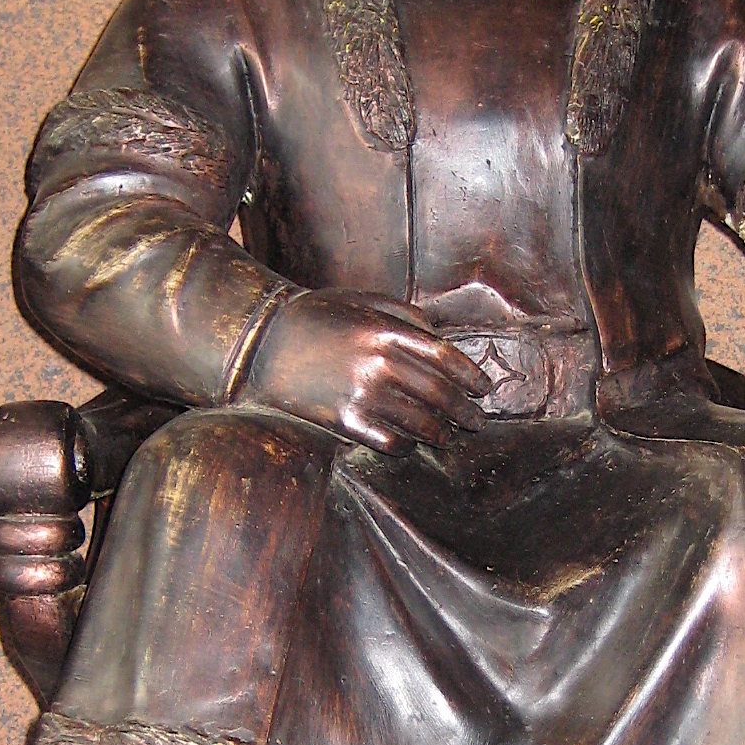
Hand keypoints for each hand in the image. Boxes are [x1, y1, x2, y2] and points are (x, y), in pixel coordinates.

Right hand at [237, 289, 490, 453]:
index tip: (484, 389)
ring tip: (449, 435)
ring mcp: (360, 394)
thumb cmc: (315, 317)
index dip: (471, 376)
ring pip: (419, 422)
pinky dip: (405, 445)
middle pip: (439, 394)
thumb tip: (441, 338)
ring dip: (441, 432)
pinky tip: (409, 443)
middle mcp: (378, 363)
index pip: (446, 357)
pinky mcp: (342, 421)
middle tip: (477, 420)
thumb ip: (404, 314)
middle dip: (464, 411)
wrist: (261, 344)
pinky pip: (388, 441)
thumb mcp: (361, 299)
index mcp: (386, 330)